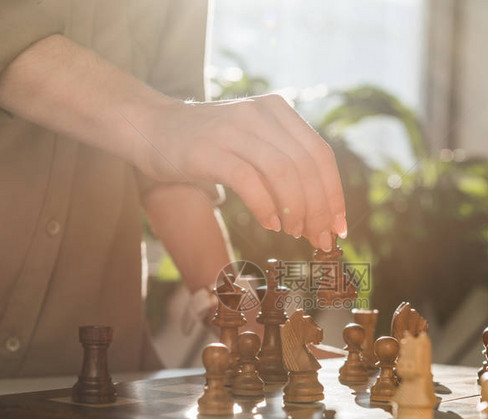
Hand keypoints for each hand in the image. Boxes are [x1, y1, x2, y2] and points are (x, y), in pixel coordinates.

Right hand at [128, 94, 346, 250]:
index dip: (334, 193)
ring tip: (294, 233)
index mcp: (277, 110)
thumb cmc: (204, 144)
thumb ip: (281, 164)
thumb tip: (318, 212)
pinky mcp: (210, 150)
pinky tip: (270, 224)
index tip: (338, 226)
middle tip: (319, 238)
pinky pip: (251, 181)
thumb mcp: (250, 142)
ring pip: (284, 173)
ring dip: (296, 210)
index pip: (320, 153)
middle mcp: (260, 114)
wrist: (148, 127)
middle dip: (319, 208)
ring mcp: (235, 129)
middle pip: (307, 166)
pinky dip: (267, 207)